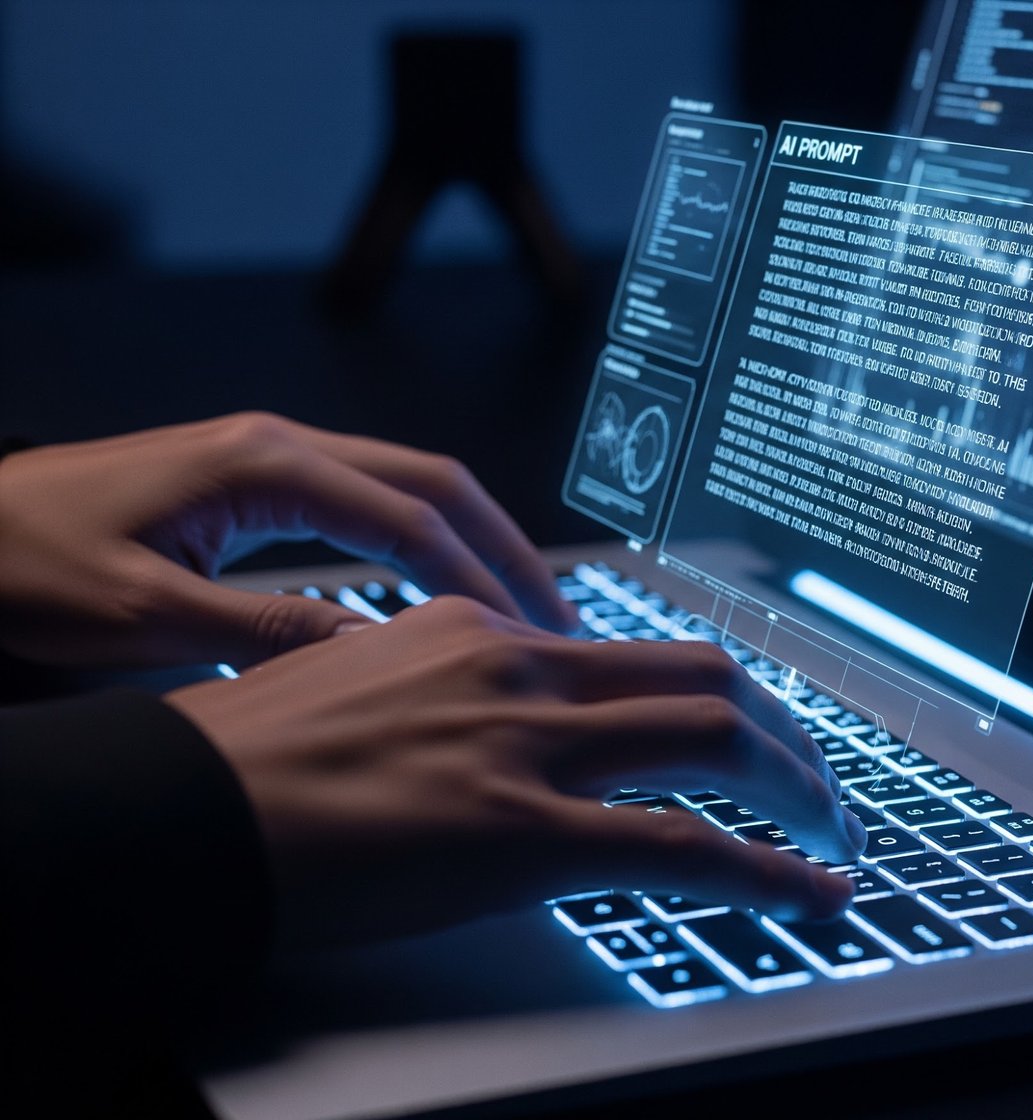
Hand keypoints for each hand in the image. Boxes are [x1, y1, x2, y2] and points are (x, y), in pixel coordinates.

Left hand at [0, 412, 576, 667]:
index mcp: (263, 466)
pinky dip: (425, 540)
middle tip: (557, 615)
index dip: (479, 582)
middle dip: (505, 547)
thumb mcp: (146, 616)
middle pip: (433, 483)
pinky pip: (370, 500)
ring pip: (409, 485)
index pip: (409, 521)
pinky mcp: (258, 479)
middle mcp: (280, 444)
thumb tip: (379, 659)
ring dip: (473, 540)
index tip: (526, 638)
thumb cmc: (29, 564)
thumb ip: (270, 634)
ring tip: (521, 604)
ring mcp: (272, 455)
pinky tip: (444, 585)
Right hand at [165, 597, 867, 946]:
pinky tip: (805, 891)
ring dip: (796, 787)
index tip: (745, 725)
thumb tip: (510, 727)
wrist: (175, 808)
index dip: (710, 693)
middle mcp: (520, 668)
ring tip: (833, 830)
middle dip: (783, 730)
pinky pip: (680, 845)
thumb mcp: (365, 685)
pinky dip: (764, 869)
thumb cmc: (248, 759)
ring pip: (716, 740)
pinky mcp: (520, 832)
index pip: (635, 649)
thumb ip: (453, 694)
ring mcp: (526, 746)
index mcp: (480, 629)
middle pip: (704, 677)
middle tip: (816, 778)